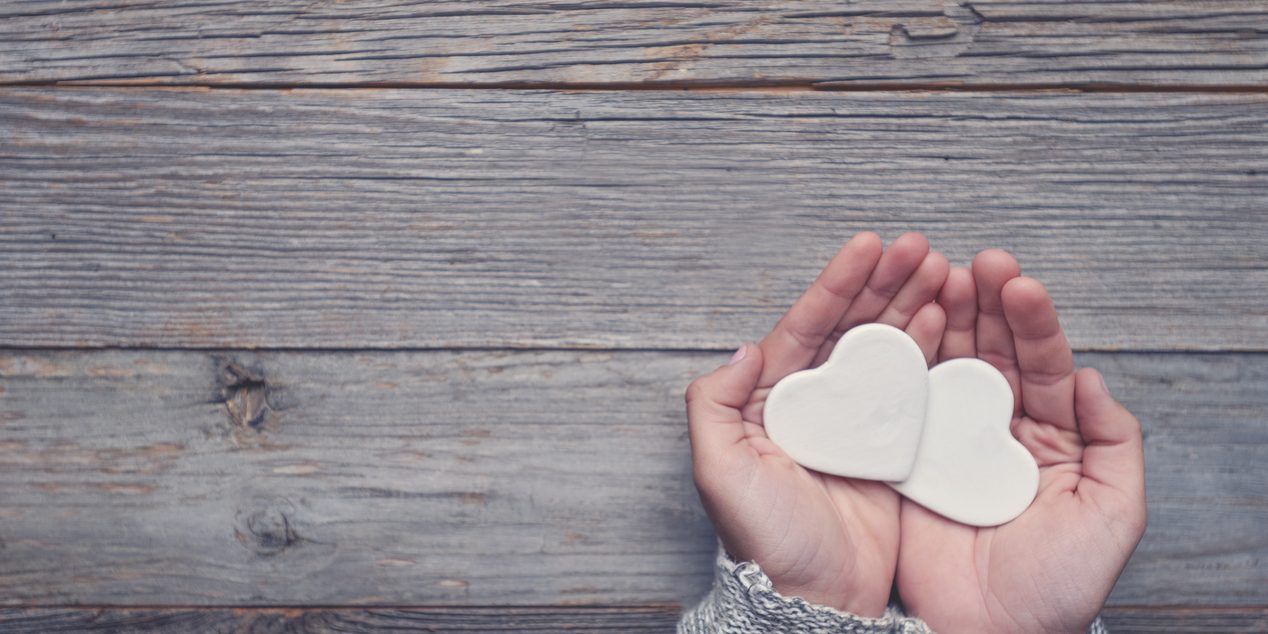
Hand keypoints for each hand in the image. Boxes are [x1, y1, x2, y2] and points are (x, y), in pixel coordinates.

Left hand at [686, 232, 947, 615]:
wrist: (815, 599)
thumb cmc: (763, 541)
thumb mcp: (719, 471)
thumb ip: (713, 404)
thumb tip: (743, 347)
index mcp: (774, 400)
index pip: (807, 327)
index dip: (838, 284)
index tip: (869, 244)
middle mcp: (817, 404)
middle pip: (853, 328)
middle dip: (885, 282)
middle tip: (921, 247)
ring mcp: (857, 424)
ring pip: (887, 349)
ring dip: (913, 306)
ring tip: (944, 271)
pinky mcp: (893, 448)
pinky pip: (913, 388)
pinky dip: (931, 352)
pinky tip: (949, 322)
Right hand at [896, 250, 1147, 632]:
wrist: (989, 633)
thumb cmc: (1058, 585)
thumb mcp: (1112, 513)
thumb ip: (1115, 442)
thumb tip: (1094, 376)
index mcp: (1052, 435)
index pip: (1045, 363)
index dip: (1033, 322)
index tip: (1019, 284)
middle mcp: (999, 428)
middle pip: (993, 351)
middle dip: (986, 304)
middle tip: (977, 263)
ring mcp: (950, 439)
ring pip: (949, 364)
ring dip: (945, 317)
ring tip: (939, 275)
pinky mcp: (908, 456)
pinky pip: (906, 401)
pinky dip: (905, 361)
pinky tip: (903, 325)